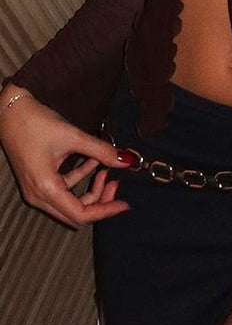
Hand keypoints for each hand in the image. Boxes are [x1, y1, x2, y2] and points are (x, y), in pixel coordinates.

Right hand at [0, 89, 136, 229]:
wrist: (9, 110)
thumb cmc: (35, 123)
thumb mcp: (73, 136)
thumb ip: (101, 150)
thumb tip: (126, 160)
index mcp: (45, 188)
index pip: (80, 214)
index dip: (105, 210)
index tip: (125, 204)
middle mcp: (38, 195)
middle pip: (75, 213)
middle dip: (100, 201)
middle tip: (116, 183)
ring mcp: (36, 189)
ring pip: (70, 202)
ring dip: (90, 190)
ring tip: (106, 170)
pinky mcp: (38, 180)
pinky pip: (63, 188)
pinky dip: (80, 179)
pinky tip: (92, 161)